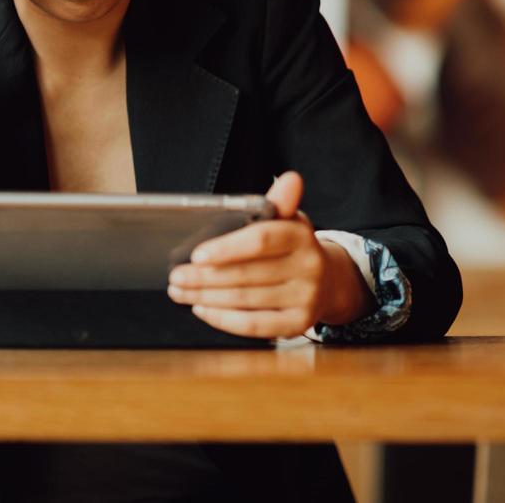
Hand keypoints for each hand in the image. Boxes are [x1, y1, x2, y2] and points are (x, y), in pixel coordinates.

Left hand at [165, 171, 372, 338]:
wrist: (328, 281)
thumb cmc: (292, 246)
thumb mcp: (287, 221)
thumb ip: (278, 202)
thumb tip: (290, 178)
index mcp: (301, 236)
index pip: (260, 241)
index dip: (226, 249)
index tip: (196, 255)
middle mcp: (308, 268)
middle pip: (246, 274)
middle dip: (204, 277)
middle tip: (176, 276)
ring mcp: (305, 298)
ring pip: (245, 300)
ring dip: (206, 297)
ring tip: (180, 291)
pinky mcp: (299, 324)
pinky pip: (255, 326)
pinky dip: (224, 319)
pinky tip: (202, 309)